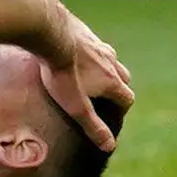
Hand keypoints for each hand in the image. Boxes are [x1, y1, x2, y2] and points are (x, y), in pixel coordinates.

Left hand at [40, 22, 133, 150]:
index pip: (127, 98)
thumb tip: (110, 146)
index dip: (121, 109)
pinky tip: (71, 51)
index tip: (111, 114)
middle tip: (103, 95)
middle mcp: (110, 60)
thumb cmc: (61, 72)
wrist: (48, 31)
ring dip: (104, 67)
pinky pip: (90, 42)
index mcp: (112, 80)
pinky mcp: (81, 29)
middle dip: (117, 87)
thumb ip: (93, 126)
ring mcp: (97, 42)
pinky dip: (88, 51)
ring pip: (109, 57)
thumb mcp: (75, 105)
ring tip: (89, 74)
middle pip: (123, 76)